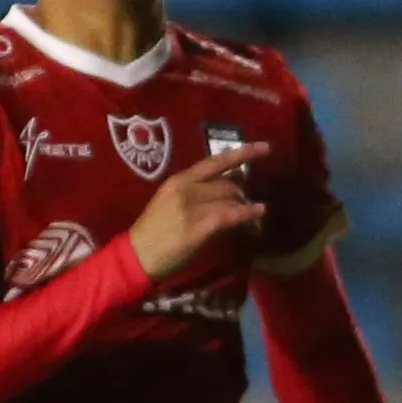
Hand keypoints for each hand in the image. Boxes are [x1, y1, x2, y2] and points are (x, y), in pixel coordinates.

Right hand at [127, 142, 269, 278]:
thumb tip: (228, 188)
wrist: (137, 254)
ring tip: (256, 219)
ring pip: (230, 199)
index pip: (215, 161)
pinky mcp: (198, 226)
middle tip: (250, 206)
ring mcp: (191, 207)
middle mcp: (186, 188)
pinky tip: (257, 215)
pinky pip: (229, 216)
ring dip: (247, 207)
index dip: (242, 154)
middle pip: (227, 183)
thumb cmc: (155, 231)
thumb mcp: (171, 202)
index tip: (264, 148)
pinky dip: (247, 214)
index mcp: (179, 180)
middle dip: (243, 194)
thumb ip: (196, 193)